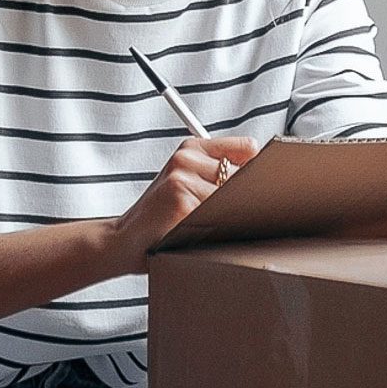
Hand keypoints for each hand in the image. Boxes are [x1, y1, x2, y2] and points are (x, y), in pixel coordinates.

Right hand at [104, 135, 262, 272]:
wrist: (125, 239)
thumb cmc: (162, 216)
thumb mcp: (187, 184)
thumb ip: (218, 174)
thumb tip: (261, 178)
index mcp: (191, 149)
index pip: (247, 149)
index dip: (256, 170)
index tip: (258, 187)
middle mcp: (186, 158)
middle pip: (243, 175)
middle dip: (242, 198)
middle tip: (223, 214)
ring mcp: (182, 177)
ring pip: (232, 198)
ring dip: (227, 216)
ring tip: (203, 223)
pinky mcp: (182, 199)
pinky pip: (218, 215)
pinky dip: (215, 228)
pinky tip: (196, 232)